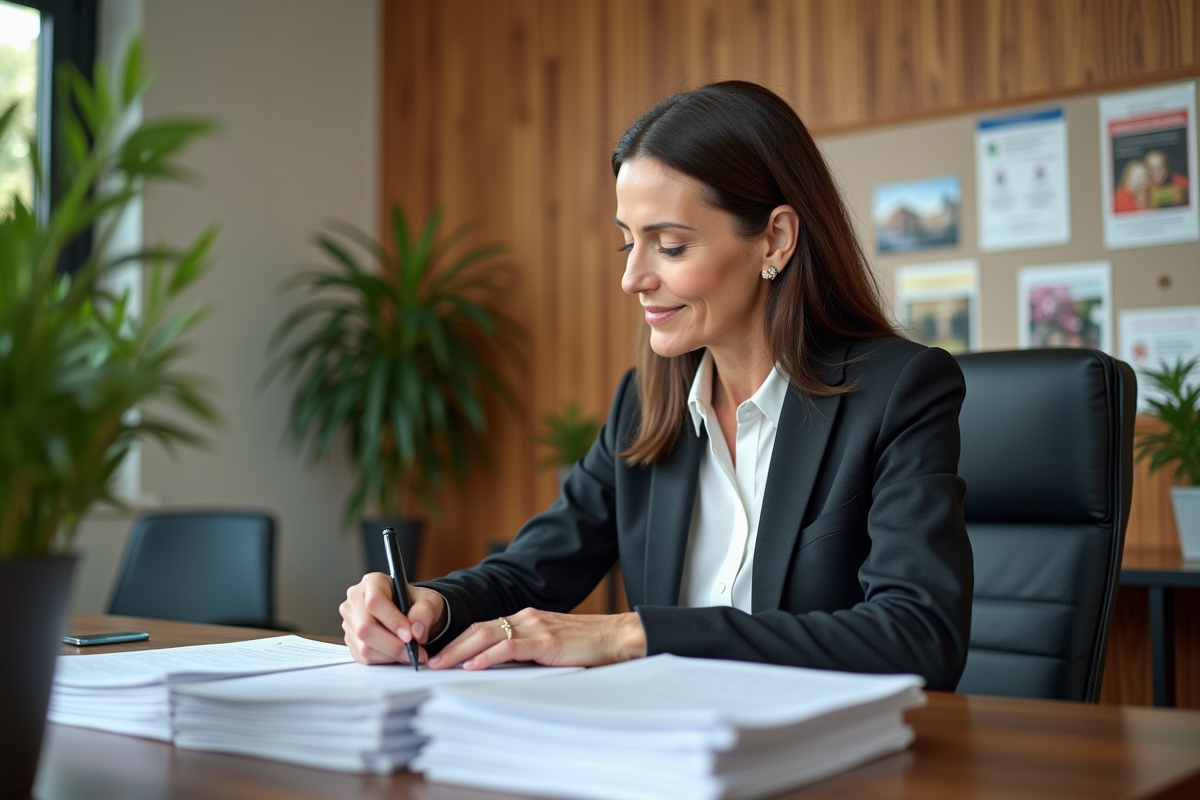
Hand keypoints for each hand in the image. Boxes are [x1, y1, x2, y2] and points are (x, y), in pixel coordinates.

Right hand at [340, 573, 445, 664]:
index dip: (392, 620)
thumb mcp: (430, 600)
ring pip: (364, 646)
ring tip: (409, 653)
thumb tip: (416, 631)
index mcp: (373, 582)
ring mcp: (351, 621)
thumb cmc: (417, 604)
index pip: (375, 602)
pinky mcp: (351, 640)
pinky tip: (397, 654)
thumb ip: (426, 611)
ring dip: (390, 655)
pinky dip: (384, 660)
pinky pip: (364, 657)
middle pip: (365, 628)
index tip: (410, 635)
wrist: (410, 614)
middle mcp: (356, 600)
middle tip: (413, 651)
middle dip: (392, 645)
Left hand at [427, 609, 646, 670]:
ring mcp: (535, 627)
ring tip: (442, 665)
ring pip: (488, 635)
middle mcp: (526, 618)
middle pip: (479, 629)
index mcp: (525, 619)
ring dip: (461, 651)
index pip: (483, 628)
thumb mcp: (548, 645)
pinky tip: (474, 665)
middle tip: (430, 662)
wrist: (615, 637)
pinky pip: (511, 647)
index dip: (459, 641)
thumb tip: (497, 668)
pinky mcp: (546, 640)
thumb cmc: (585, 645)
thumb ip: (525, 651)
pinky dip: (489, 656)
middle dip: (452, 646)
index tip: (440, 656)